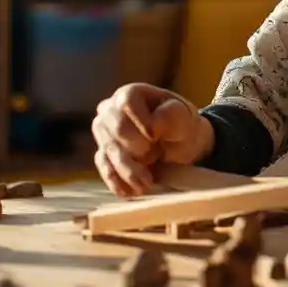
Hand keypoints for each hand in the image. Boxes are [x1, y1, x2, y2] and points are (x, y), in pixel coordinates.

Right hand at [91, 83, 211, 196]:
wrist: (180, 144)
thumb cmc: (180, 123)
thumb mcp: (183, 115)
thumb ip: (170, 116)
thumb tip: (151, 127)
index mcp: (130, 94)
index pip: (126, 102)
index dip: (140, 120)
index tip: (155, 136)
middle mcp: (109, 112)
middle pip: (114, 128)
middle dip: (134, 147)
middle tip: (154, 156)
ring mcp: (104, 136)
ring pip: (109, 153)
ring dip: (128, 170)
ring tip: (147, 184)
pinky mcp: (104, 157)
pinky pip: (106, 170)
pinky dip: (118, 182)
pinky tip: (132, 192)